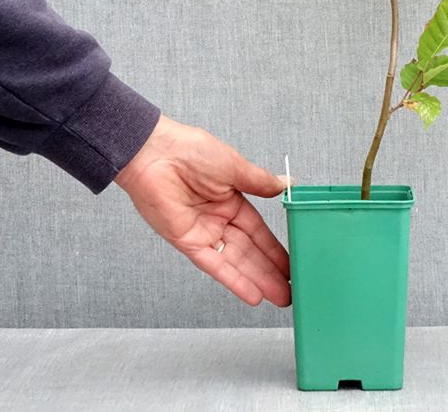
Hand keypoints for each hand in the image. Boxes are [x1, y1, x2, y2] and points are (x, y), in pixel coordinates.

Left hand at [115, 113, 290, 306]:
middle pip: (250, 251)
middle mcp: (218, 219)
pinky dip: (233, 280)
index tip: (292, 263)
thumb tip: (286, 184)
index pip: (259, 231)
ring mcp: (203, 232)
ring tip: (280, 297)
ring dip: (258, 280)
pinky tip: (252, 293)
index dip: (276, 248)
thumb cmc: (191, 150)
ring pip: (236, 262)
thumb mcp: (235, 166)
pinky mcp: (187, 242)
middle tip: (292, 289)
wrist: (155, 153)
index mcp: (231, 200)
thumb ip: (260, 182)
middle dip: (271, 271)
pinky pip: (213, 265)